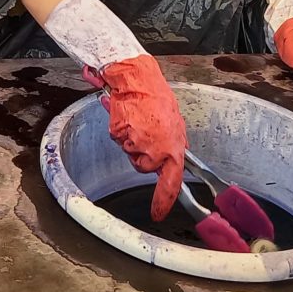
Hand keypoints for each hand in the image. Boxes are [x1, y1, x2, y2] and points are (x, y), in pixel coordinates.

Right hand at [97, 55, 188, 221]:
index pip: (171, 181)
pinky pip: (118, 139)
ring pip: (130, 152)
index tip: (158, 213)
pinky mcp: (120, 135)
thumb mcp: (173, 123)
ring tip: (137, 119)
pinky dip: (120, 129)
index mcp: (174, 146)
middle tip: (145, 131)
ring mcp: (136, 143)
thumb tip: (169, 160)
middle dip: (142, 153)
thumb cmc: (154, 96)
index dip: (163, 200)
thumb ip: (172, 144)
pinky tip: (126, 115)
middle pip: (143, 166)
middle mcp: (156, 148)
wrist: (136, 78)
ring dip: (131, 139)